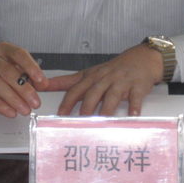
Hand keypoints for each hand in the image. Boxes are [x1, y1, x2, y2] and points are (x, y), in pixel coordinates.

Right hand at [0, 42, 48, 117]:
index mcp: (3, 49)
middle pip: (7, 71)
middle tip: (35, 102)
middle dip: (24, 89)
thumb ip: (30, 77)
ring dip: (13, 99)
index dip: (31, 66)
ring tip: (25, 110)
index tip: (41, 80)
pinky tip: (10, 112)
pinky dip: (0, 105)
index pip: (18, 54)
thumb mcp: (16, 71)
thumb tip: (44, 84)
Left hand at [47, 43, 163, 116]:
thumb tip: (44, 85)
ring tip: (103, 123)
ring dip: (107, 109)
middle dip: (86, 107)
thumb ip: (66, 81)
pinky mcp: (137, 86)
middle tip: (80, 122)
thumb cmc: (112, 70)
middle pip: (93, 93)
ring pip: (112, 96)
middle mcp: (105, 80)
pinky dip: (134, 107)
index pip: (76, 89)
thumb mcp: (88, 73)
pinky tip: (133, 117)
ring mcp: (121, 83)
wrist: (140, 59)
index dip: (68, 102)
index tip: (60, 115)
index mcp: (91, 78)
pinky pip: (135, 97)